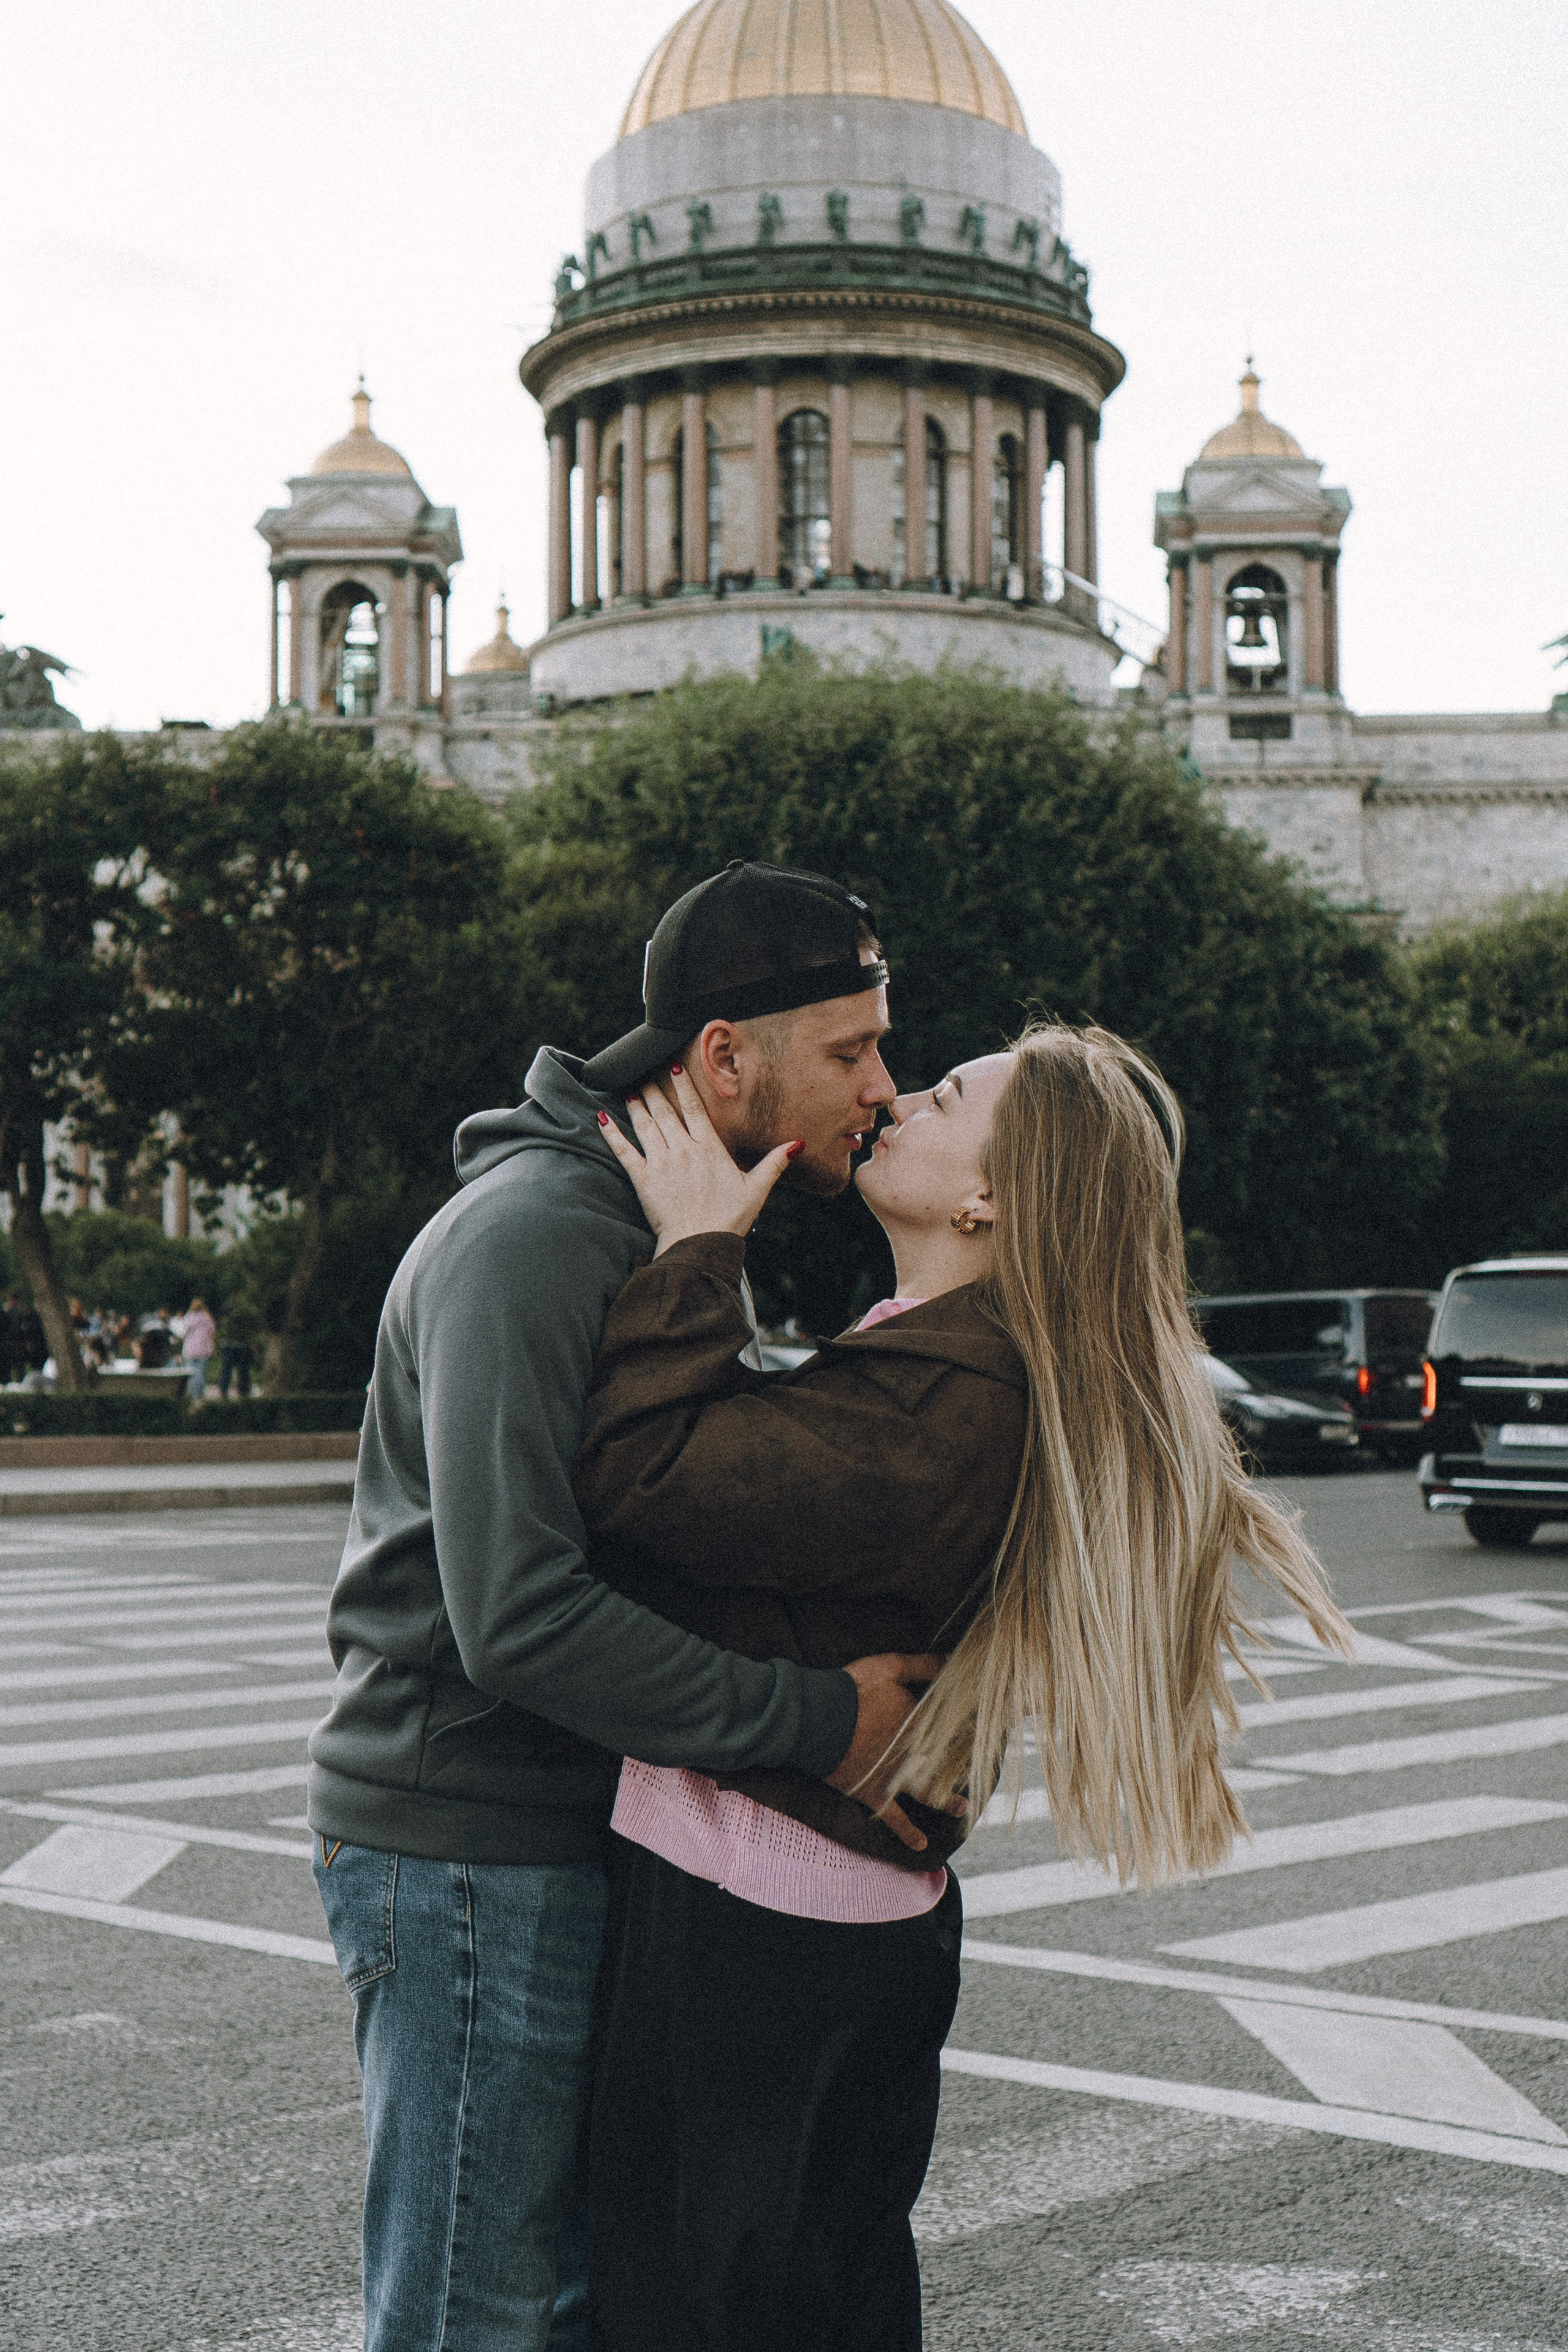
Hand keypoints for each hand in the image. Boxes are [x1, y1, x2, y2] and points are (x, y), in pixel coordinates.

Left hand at [598, 1066, 799, 1256]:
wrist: (699, 1244)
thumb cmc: (729, 1219)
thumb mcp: (757, 1190)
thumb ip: (774, 1163)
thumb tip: (797, 1143)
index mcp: (709, 1149)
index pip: (694, 1108)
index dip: (683, 1085)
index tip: (674, 1066)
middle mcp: (683, 1150)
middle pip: (665, 1111)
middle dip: (654, 1089)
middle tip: (645, 1072)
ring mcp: (661, 1163)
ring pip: (645, 1125)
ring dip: (636, 1104)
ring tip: (630, 1089)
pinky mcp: (643, 1179)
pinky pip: (624, 1151)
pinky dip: (612, 1133)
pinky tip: (602, 1117)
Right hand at [826, 1652, 963, 1854]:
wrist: (818, 1720)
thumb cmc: (852, 1690)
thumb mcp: (889, 1667)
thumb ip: (922, 1665)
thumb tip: (950, 1660)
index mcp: (920, 1723)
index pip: (953, 1729)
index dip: (971, 1731)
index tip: (988, 1732)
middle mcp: (915, 1754)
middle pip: (947, 1765)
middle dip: (965, 1769)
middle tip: (980, 1773)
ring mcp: (897, 1778)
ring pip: (930, 1794)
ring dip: (947, 1802)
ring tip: (963, 1808)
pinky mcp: (875, 1794)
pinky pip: (895, 1819)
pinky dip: (908, 1833)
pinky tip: (922, 1845)